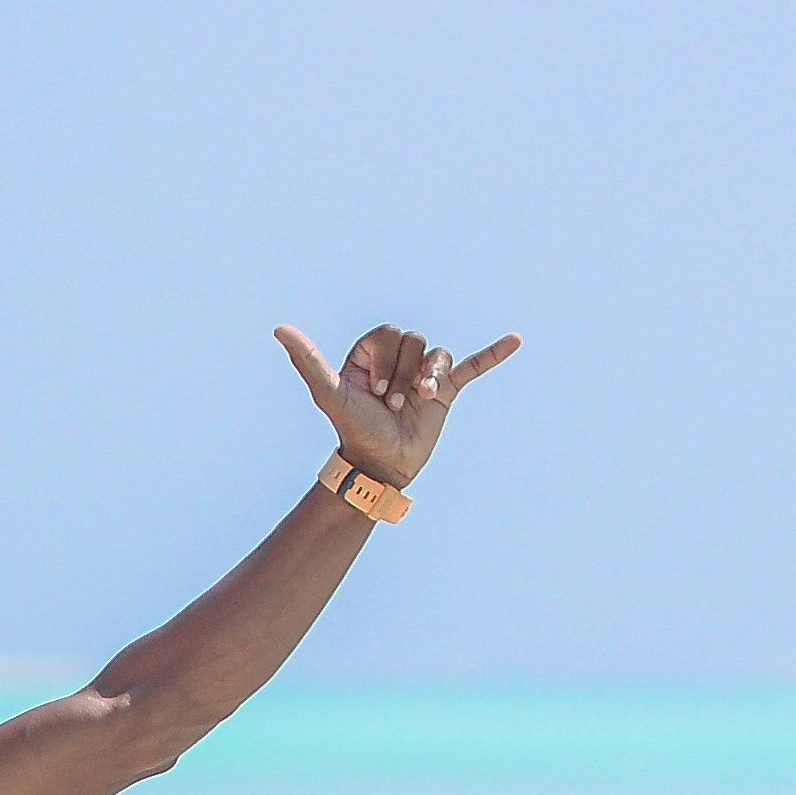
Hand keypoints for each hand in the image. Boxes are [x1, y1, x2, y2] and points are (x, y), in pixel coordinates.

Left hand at [275, 320, 519, 488]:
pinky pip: (473, 366)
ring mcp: (423, 374)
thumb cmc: (352, 430)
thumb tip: (280, 328)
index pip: (386, 334)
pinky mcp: (447, 390)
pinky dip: (493, 354)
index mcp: (370, 354)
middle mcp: (397, 361)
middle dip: (403, 372)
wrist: (380, 466)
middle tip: (391, 403)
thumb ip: (308, 360)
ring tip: (418, 401)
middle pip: (412, 340)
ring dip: (428, 377)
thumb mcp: (330, 393)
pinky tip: (515, 340)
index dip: (384, 358)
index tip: (373, 389)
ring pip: (436, 353)